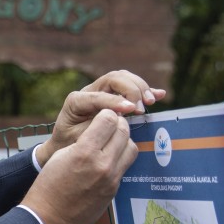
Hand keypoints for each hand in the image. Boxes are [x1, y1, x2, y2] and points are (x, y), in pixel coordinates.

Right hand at [20, 109, 137, 223]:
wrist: (49, 217)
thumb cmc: (48, 185)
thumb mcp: (61, 155)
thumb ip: (84, 140)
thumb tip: (102, 128)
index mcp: (84, 152)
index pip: (109, 119)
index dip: (106, 113)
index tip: (102, 115)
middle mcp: (102, 165)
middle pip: (124, 131)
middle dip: (118, 123)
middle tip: (110, 125)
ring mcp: (111, 179)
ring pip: (131, 148)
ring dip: (123, 140)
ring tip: (111, 142)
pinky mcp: (114, 190)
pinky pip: (125, 166)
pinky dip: (119, 158)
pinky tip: (107, 160)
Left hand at [36, 70, 165, 165]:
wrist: (64, 146)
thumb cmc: (69, 145)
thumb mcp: (78, 140)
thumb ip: (95, 128)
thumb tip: (117, 117)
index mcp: (76, 100)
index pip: (98, 95)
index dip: (115, 100)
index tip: (131, 109)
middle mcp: (89, 91)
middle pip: (114, 78)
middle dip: (131, 90)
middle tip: (142, 108)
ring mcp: (101, 91)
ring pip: (124, 78)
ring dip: (140, 88)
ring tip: (150, 102)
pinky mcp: (112, 96)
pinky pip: (130, 87)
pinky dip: (145, 90)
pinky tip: (159, 95)